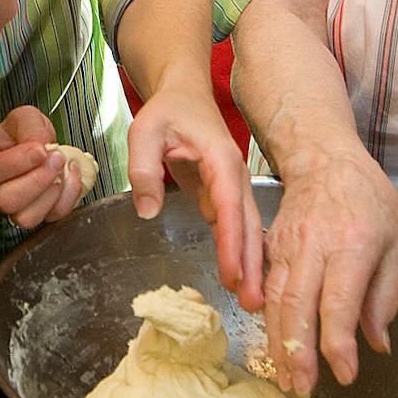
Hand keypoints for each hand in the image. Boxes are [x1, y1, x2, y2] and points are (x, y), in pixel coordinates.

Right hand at [0, 105, 84, 228]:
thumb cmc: (14, 135)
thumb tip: (44, 144)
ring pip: (25, 218)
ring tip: (62, 168)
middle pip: (5, 200)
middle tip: (57, 158)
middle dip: (38, 180)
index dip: (18, 162)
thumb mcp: (21, 118)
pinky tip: (70, 176)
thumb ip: (30, 126)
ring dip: (52, 193)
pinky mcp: (33, 215)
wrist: (16, 149)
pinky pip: (50, 218)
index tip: (41, 149)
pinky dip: (68, 197)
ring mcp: (8, 210)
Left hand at [124, 82, 260, 302]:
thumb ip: (144, 168)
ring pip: (245, 230)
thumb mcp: (145, 131)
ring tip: (252, 301)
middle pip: (246, 225)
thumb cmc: (167, 110)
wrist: (185, 94)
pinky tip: (242, 279)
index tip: (233, 274)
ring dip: (250, 264)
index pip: (228, 206)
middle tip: (253, 304)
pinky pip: (234, 228)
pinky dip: (240, 253)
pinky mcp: (224, 196)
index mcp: (220, 159)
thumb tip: (148, 210)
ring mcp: (232, 187)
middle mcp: (234, 176)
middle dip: (252, 264)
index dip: (232, 242)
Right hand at [261, 155, 397, 393]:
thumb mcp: (396, 244)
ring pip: (275, 301)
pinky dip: (267, 323)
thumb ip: (386, 296)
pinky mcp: (269, 248)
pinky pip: (265, 290)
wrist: (323, 159)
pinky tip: (274, 347)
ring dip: (278, 343)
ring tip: (286, 378)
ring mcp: (285, 246)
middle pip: (297, 304)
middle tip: (304, 389)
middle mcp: (314, 246)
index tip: (345, 375)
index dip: (339, 343)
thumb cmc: (368, 201)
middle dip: (298, 352)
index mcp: (353, 244)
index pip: (339, 302)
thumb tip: (377, 343)